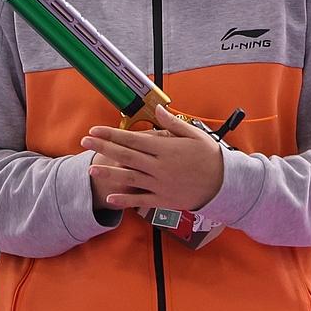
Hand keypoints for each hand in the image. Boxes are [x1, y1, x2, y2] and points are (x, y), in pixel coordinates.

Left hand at [81, 107, 224, 214]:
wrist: (226, 184)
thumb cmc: (210, 157)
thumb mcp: (194, 134)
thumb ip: (173, 123)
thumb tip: (158, 110)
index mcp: (166, 148)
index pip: (133, 139)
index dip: (112, 134)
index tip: (95, 130)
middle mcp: (160, 166)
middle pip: (126, 156)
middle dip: (104, 148)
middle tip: (84, 142)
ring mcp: (161, 184)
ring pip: (130, 178)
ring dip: (109, 173)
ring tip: (91, 169)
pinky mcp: (164, 200)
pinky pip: (141, 200)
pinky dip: (125, 200)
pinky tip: (110, 198)